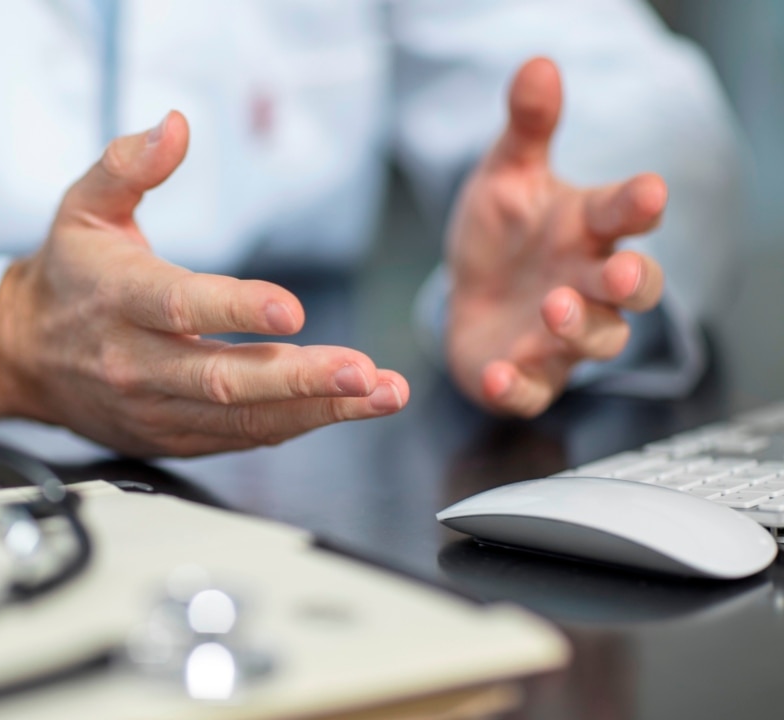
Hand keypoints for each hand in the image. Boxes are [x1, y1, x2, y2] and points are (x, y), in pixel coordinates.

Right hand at [0, 112, 408, 456]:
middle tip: (362, 374)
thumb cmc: (68, 276)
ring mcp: (155, 408)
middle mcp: (137, 363)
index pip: (179, 307)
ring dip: (316, 411)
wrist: (22, 354)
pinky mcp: (172, 436)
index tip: (292, 309)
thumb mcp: (83, 207)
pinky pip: (239, 438)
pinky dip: (294, 426)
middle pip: (222, 379)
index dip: (236, 310)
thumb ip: (128, 164)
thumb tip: (175, 126)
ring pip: (241, 419)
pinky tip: (343, 410)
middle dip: (299, 379)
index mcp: (120, 299)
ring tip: (379, 396)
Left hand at [446, 58, 666, 416]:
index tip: (649, 190)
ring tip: (553, 308)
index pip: (624, 214)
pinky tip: (500, 377)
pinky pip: (534, 390)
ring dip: (578, 328)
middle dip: (629, 282)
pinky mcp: (527, 375)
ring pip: (595, 341)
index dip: (638, 205)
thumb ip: (526, 129)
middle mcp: (586, 284)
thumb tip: (537, 66)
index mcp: (587, 230)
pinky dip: (520, 387)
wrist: (467, 294)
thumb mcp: (506, 175)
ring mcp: (560, 335)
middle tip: (616, 271)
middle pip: (631, 290)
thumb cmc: (502, 234)